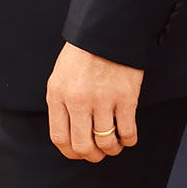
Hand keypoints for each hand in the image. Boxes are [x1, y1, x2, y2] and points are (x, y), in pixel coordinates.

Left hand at [46, 42, 142, 161]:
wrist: (107, 31)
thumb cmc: (83, 53)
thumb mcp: (60, 76)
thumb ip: (61, 102)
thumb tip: (68, 132)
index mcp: (58, 95)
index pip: (60, 138)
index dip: (70, 152)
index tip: (78, 153)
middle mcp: (78, 101)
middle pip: (83, 146)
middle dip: (91, 156)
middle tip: (98, 154)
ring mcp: (103, 101)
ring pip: (106, 143)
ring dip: (111, 150)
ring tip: (114, 146)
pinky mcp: (126, 98)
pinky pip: (127, 132)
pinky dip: (128, 140)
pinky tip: (127, 138)